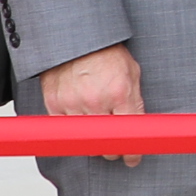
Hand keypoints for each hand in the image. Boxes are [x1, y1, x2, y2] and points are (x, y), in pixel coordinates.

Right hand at [40, 42, 150, 166]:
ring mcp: (73, 103)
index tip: (132, 158)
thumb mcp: (132, 72)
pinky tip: (80, 122)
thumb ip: (136, 101)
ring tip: (97, 129)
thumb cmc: (106, 52)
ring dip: (92, 140)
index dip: (131, 152)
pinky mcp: (54, 103)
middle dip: (112, 148)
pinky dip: (72, 131)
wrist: (77, 38)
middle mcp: (96, 100)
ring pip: (84, 140)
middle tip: (114, 143)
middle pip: (105, 144)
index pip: (128, 135)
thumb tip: (141, 128)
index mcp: (119, 93)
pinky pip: (64, 130)